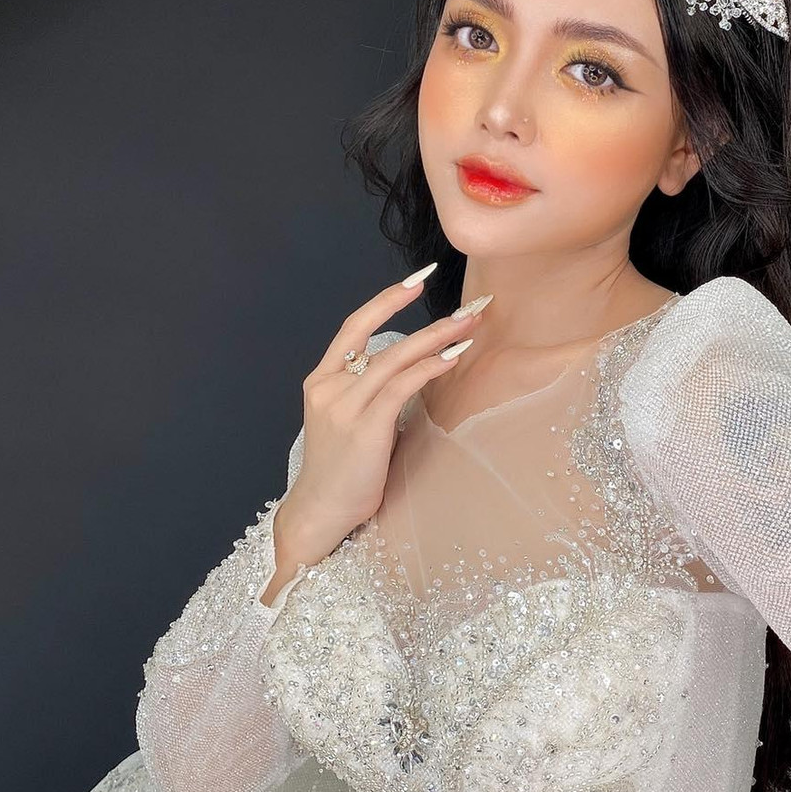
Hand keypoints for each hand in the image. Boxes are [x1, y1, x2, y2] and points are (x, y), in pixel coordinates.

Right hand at [271, 265, 490, 578]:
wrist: (320, 512)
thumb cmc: (341, 471)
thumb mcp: (349, 421)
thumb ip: (370, 393)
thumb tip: (413, 370)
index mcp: (321, 381)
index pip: (353, 326)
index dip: (386, 301)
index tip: (418, 280)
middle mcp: (328, 387)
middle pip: (379, 336)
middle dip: (427, 317)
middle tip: (468, 304)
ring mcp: (344, 407)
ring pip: (394, 359)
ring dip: (437, 339)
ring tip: (470, 326)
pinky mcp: (364, 429)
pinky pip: (400, 388)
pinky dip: (428, 369)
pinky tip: (452, 358)